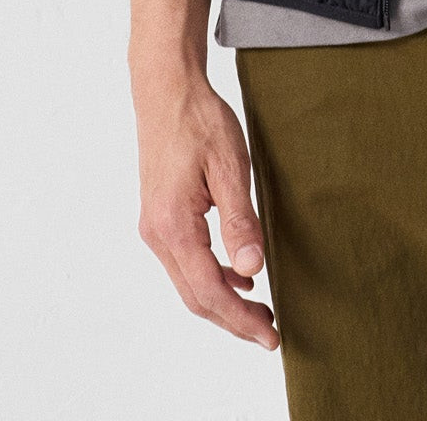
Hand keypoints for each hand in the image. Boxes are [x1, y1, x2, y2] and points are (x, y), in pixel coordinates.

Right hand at [132, 73, 279, 351]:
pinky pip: (186, 262)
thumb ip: (240, 220)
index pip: (210, 290)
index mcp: (174, 226)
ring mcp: (155, 227)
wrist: (166, 90)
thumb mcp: (230, 165)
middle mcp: (158, 234)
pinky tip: (241, 274)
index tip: (271, 336)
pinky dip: (213, 277)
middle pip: (196, 297)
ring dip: (223, 300)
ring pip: (189, 283)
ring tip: (261, 308)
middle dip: (234, 319)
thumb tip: (253, 268)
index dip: (241, 319)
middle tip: (271, 332)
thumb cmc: (199, 120)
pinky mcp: (160, 217)